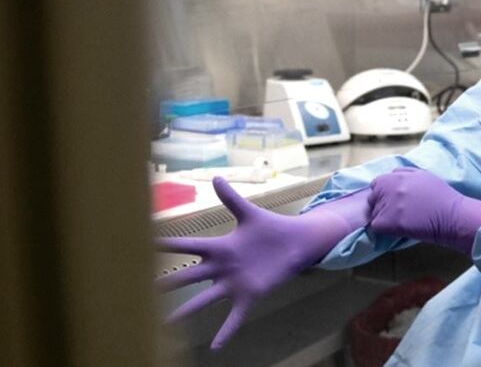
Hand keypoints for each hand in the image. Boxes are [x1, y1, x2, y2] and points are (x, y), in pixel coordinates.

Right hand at [156, 177, 367, 348]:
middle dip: (168, 283)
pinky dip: (226, 331)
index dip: (168, 245)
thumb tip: (216, 177)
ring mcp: (233, 283)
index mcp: (220, 247)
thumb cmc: (269, 228)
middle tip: (142, 290)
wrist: (293, 244)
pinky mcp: (249, 295)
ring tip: (165, 324)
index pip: (188, 245)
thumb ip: (231, 198)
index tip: (144, 244)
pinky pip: (234, 317)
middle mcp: (221, 267)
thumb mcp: (249, 213)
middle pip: (189, 275)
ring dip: (186, 311)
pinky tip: (216, 347)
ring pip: (204, 299)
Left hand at [368, 167, 480, 253]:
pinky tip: (398, 230)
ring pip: (374, 214)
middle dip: (381, 205)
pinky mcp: (387, 222)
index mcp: (395, 176)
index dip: (383, 193)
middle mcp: (388, 188)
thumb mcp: (423, 175)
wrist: (451, 215)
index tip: (392, 201)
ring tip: (400, 222)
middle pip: (372, 199)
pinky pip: (376, 227)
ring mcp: (386, 205)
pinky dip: (384, 230)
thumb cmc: (441, 195)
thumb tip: (391, 175)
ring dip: (383, 219)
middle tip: (396, 213)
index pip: (376, 184)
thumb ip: (404, 173)